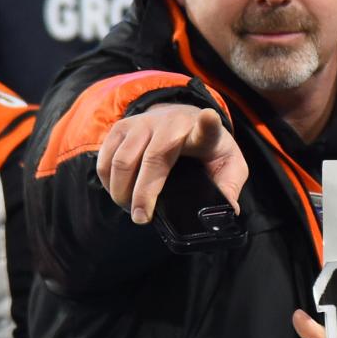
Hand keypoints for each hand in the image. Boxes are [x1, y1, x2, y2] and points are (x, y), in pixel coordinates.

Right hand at [95, 104, 247, 224]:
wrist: (182, 119)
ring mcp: (143, 123)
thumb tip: (230, 210)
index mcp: (203, 132)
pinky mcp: (121, 128)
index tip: (209, 118)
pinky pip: (106, 160)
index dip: (207, 124)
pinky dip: (108, 183)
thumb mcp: (228, 165)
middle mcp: (171, 123)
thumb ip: (230, 185)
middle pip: (152, 158)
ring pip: (122, 161)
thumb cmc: (207, 149)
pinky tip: (120, 194)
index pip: (207, 127)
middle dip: (143, 194)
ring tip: (131, 210)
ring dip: (122, 191)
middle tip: (141, 218)